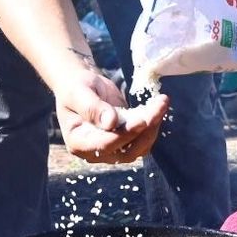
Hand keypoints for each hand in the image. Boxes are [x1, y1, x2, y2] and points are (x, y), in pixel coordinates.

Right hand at [53, 72, 169, 163]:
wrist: (82, 85)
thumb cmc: (75, 87)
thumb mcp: (79, 92)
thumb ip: (92, 108)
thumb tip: (111, 123)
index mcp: (78, 142)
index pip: (104, 146)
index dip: (124, 135)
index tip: (141, 120)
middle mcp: (95, 151)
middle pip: (126, 151)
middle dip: (145, 131)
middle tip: (158, 106)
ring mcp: (112, 148)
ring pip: (139, 147)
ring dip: (153, 127)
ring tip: (161, 102)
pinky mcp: (125, 140)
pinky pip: (144, 139)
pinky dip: (153, 124)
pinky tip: (158, 106)